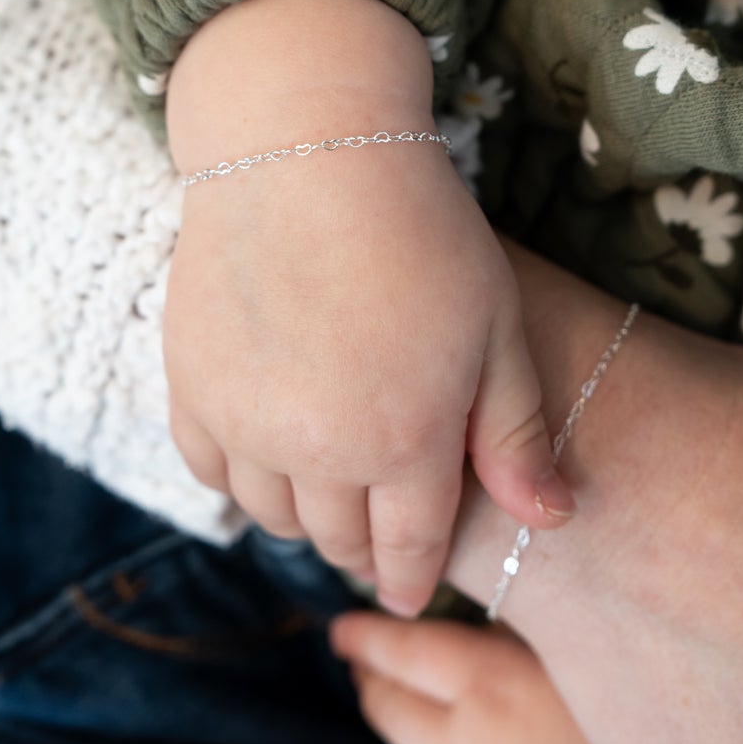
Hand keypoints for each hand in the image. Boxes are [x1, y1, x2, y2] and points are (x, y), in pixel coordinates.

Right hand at [165, 0, 570, 615]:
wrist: (306, 151)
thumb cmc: (422, 232)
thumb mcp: (496, 330)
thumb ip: (514, 434)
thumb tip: (550, 520)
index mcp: (405, 444)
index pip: (410, 547)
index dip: (414, 577)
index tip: (411, 592)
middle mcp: (317, 452)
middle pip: (338, 540)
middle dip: (365, 549)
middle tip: (378, 541)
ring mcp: (245, 423)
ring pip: (273, 516)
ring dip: (305, 517)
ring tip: (327, 492)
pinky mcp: (191, 387)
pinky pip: (211, 471)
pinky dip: (241, 478)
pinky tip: (266, 454)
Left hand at [333, 612, 724, 743]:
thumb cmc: (671, 722)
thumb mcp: (592, 652)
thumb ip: (525, 629)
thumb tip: (475, 594)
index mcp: (493, 688)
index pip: (398, 650)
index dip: (366, 635)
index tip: (344, 625)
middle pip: (387, 708)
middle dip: (373, 680)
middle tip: (367, 661)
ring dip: (418, 736)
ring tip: (437, 715)